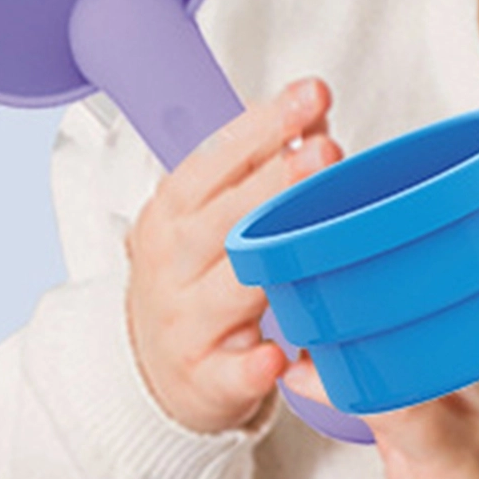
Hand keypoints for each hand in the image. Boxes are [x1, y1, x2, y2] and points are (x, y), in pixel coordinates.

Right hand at [125, 79, 339, 434]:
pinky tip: (274, 355)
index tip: (309, 98)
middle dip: (275, 182)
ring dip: (269, 259)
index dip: (261, 127)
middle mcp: (170, 264)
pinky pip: (229, 375)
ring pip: (228, 289)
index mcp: (170, 214)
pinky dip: (250, 366)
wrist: (153, 371)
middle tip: (325, 150)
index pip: (212, 161)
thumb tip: (304, 110)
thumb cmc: (194, 280)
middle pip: (222, 218)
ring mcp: (184, 323)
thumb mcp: (204, 216)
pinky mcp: (204, 381)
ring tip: (316, 230)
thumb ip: (252, 167)